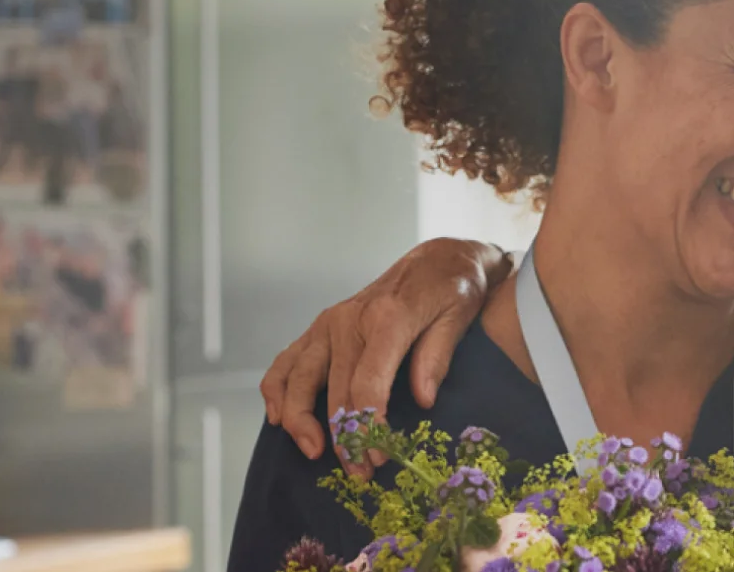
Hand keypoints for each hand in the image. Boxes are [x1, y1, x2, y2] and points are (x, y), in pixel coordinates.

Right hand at [260, 238, 511, 476]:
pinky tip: (278, 419)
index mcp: (387, 317)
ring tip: (314, 453)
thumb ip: (437, 356)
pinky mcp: (320, 328)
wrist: (437, 259)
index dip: (368, 425)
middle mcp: (349, 319)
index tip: (379, 456)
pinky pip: (286, 361)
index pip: (368, 383)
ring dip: (301, 421)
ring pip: (298, 378)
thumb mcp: (458, 316)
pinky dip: (276, 390)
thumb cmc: (452, 289)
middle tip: (360, 473)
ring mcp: (328, 323)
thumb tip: (422, 400)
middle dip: (344, 437)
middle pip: (334, 390)